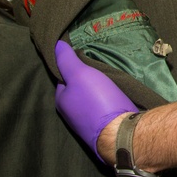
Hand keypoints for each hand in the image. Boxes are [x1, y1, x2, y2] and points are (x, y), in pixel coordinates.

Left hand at [54, 40, 137, 163]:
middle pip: (78, 91)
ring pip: (91, 101)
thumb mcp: (80, 74)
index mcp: (62, 102)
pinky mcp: (104, 130)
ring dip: (98, 92)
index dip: (72, 69)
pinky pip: (103, 110)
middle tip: (99, 69)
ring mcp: (87, 124)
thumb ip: (67, 60)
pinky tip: (116, 96)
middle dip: (86, 82)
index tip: (84, 60)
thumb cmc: (97, 101)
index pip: (63, 80)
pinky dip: (108, 102)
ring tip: (109, 81)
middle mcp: (71, 115)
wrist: (121, 133)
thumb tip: (56, 44)